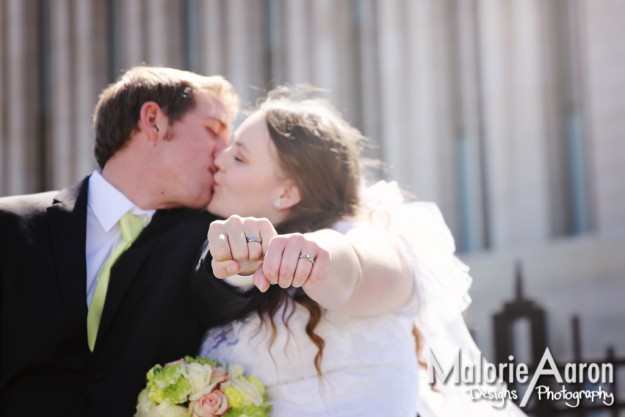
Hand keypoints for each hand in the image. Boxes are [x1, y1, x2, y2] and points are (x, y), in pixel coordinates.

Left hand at [207, 215, 330, 292]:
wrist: (311, 252)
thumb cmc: (285, 261)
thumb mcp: (272, 265)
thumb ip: (261, 275)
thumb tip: (263, 287)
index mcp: (278, 240)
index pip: (270, 267)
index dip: (271, 279)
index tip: (274, 278)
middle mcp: (295, 238)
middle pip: (286, 271)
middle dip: (284, 283)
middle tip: (285, 282)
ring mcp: (311, 244)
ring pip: (301, 274)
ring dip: (297, 283)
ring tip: (295, 281)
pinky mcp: (324, 253)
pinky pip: (315, 275)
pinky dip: (310, 282)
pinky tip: (307, 280)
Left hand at [207, 216, 275, 277]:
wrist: (248, 250)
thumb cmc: (231, 258)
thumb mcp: (221, 268)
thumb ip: (223, 269)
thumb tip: (236, 266)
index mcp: (216, 229)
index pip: (221, 253)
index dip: (227, 262)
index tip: (228, 258)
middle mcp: (232, 220)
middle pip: (240, 253)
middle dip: (242, 260)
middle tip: (242, 256)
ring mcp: (249, 220)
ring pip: (254, 251)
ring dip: (254, 257)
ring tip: (250, 252)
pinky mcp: (264, 223)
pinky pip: (266, 248)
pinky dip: (264, 254)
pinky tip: (260, 249)